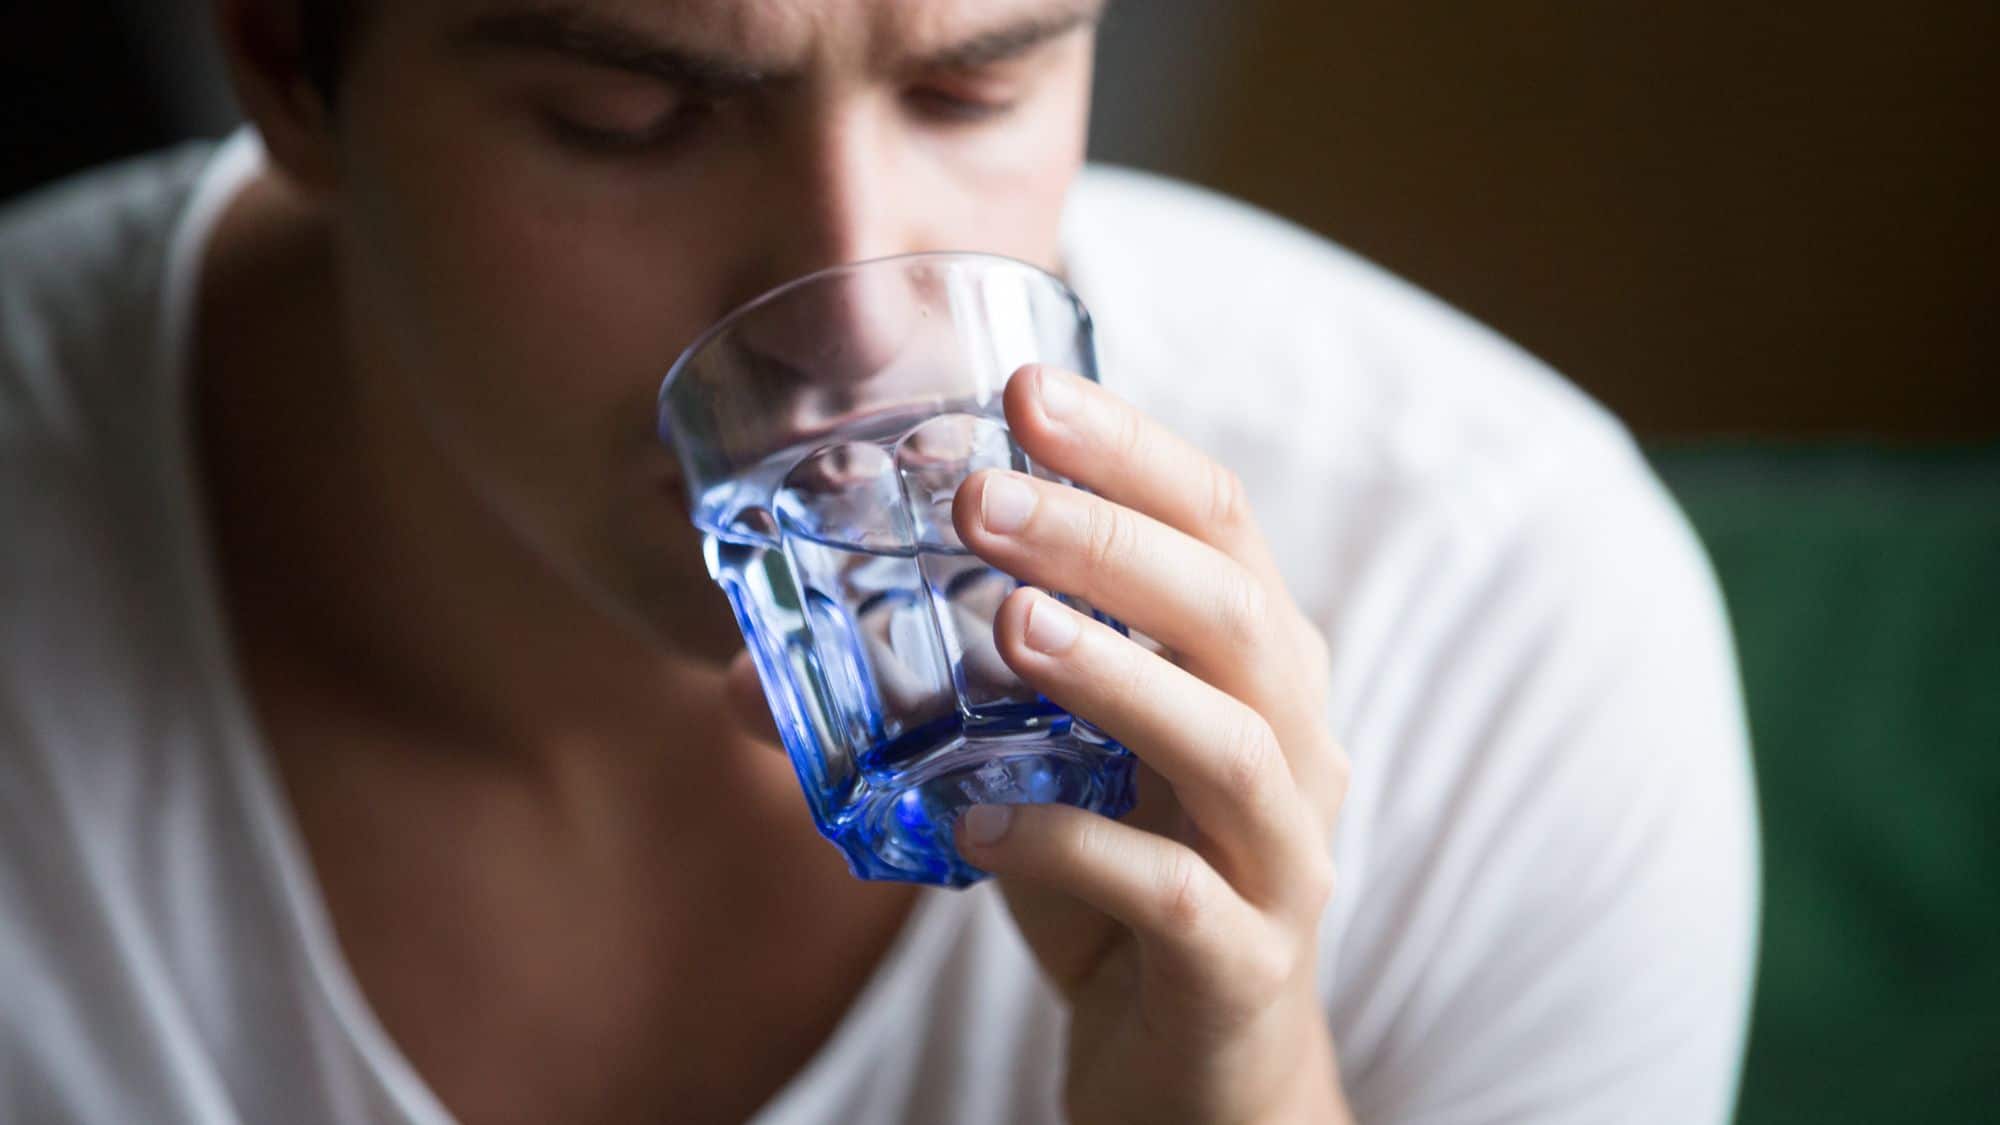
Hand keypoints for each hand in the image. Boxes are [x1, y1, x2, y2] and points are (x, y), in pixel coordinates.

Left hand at [948, 366, 1353, 1123]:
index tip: (1027, 388)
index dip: (1131, 449)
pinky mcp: (1243, 963)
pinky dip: (1070, 854)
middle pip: (1232, 611)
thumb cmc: (1116, 891)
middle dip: (1109, 540)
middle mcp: (1295, 744)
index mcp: (1254, 668)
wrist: (1197, 1072)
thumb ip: (940, 708)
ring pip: (1227, 743)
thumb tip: (750, 668)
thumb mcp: (1035, 778)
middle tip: (986, 499)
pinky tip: (977, 831)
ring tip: (1007, 628)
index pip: (1217, 524)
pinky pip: (1169, 895)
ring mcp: (1282, 856)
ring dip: (1115, 675)